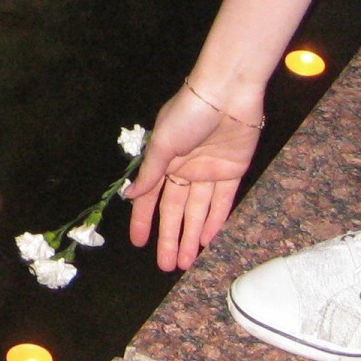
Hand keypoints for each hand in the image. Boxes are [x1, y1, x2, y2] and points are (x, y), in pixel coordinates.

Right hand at [125, 82, 261, 270]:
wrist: (227, 94)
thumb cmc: (188, 114)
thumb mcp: (163, 143)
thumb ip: (150, 173)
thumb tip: (129, 196)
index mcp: (165, 159)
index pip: (151, 197)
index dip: (144, 219)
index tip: (139, 243)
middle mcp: (185, 168)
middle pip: (175, 210)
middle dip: (170, 237)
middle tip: (165, 266)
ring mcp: (209, 171)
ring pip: (198, 212)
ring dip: (191, 236)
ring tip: (184, 263)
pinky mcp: (232, 172)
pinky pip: (222, 203)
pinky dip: (215, 222)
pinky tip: (207, 241)